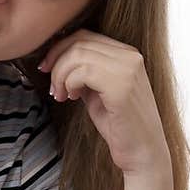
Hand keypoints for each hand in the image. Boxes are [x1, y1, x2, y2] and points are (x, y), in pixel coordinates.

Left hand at [37, 29, 170, 176]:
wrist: (143, 152)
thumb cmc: (120, 127)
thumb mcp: (97, 93)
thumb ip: (84, 74)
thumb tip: (59, 62)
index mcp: (126, 54)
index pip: (85, 36)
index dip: (59, 49)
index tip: (46, 68)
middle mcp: (130, 56)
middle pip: (79, 41)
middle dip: (56, 62)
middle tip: (51, 86)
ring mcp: (128, 68)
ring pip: (78, 54)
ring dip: (60, 75)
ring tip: (61, 95)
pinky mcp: (122, 85)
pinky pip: (83, 71)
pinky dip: (69, 83)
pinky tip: (71, 98)